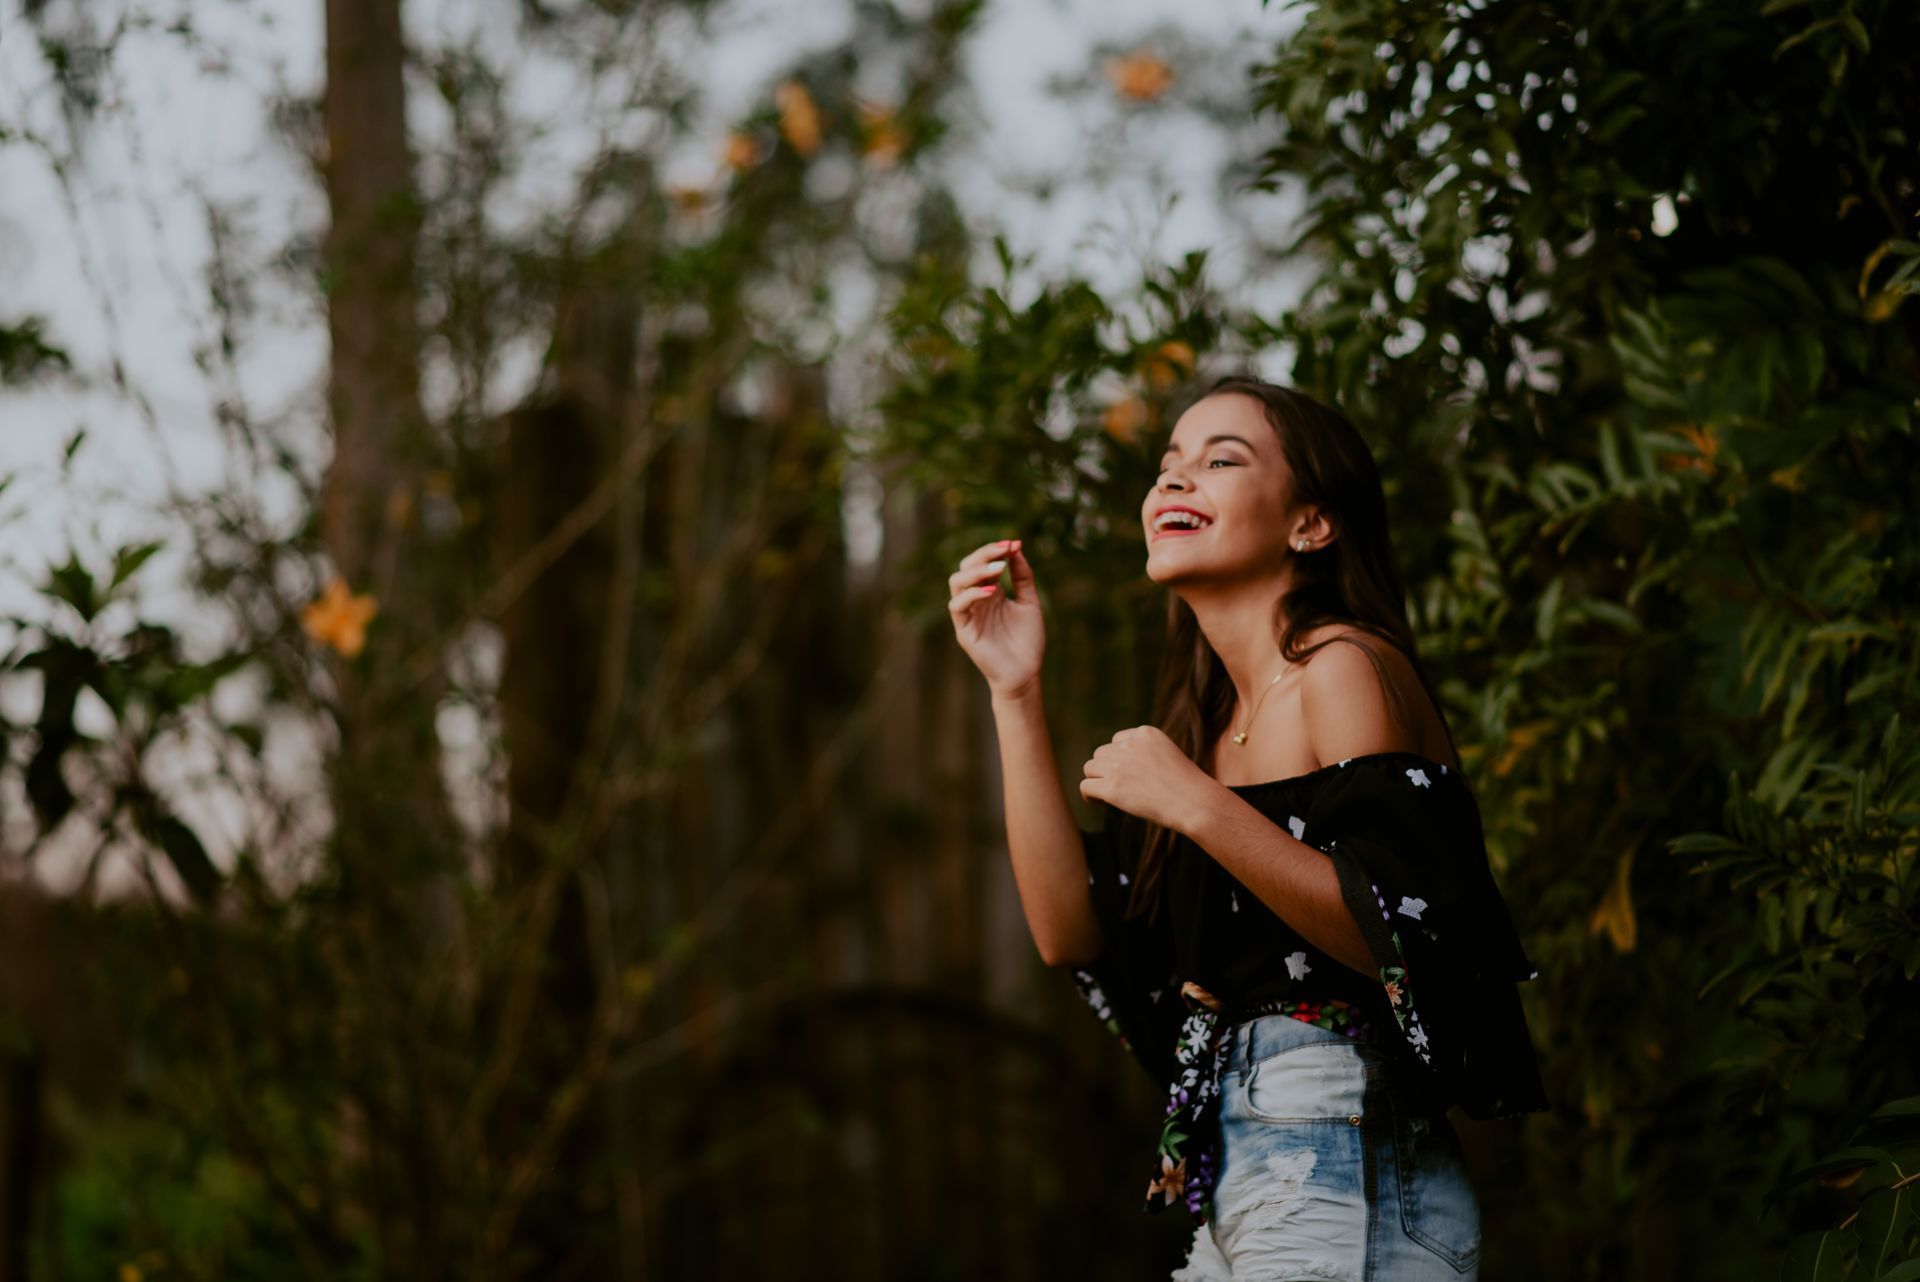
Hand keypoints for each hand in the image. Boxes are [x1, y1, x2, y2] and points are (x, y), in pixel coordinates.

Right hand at [948, 537, 1044, 699]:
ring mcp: (968, 614)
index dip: (995, 550)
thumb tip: (1016, 547)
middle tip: (1004, 549)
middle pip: (966, 567)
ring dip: (976, 571)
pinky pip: (957, 606)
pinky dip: (972, 594)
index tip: (1014, 542)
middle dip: (984, 553)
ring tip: (999, 568)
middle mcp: (976, 600)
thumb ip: (1023, 576)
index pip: (983, 562)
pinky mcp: (964, 630)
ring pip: (956, 582)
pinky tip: (993, 591)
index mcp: (990, 592)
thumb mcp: (1030, 602)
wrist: (1026, 673)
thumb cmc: (1028, 641)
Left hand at [1079, 725, 1223, 834]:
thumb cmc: (1187, 787)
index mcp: (1145, 733)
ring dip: (1097, 780)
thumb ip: (1145, 754)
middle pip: (1101, 754)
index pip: (1117, 740)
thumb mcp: (1167, 756)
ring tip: (1107, 796)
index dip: (1119, 758)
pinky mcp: (1112, 788)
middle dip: (1107, 769)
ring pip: (1090, 768)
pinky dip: (1088, 795)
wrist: (1194, 803)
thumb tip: (1118, 768)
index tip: (1128, 774)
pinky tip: (1098, 803)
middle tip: (1119, 787)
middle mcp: (1129, 745)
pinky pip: (1086, 786)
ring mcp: (1119, 766)